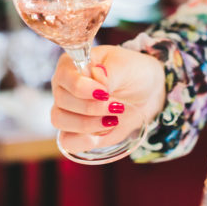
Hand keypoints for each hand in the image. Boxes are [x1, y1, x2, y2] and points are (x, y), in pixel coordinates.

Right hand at [50, 45, 165, 153]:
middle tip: (117, 106)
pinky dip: (82, 141)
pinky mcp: (76, 131)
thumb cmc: (133, 72)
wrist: (146, 94)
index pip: (64, 77)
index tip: (105, 92)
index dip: (82, 88)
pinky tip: (101, 135)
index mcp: (71, 64)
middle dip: (91, 107)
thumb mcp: (127, 66)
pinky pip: (66, 141)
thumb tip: (97, 79)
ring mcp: (67, 110)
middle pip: (62, 101)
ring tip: (113, 119)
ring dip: (88, 124)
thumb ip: (110, 72)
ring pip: (60, 121)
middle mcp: (64, 87)